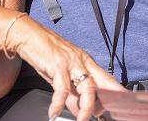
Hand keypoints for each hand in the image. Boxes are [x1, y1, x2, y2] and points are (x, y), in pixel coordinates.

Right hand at [7, 17, 122, 120]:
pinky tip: (54, 112)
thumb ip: (72, 92)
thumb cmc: (45, 53)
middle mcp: (81, 61)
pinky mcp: (57, 64)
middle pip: (102, 82)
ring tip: (82, 120)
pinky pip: (62, 88)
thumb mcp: (61, 74)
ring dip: (86, 107)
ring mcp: (71, 62)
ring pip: (87, 87)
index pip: (106, 78)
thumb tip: (78, 110)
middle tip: (101, 115)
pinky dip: (58, 103)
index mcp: (85, 62)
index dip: (116, 91)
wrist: (28, 35)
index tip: (120, 105)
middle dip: (106, 101)